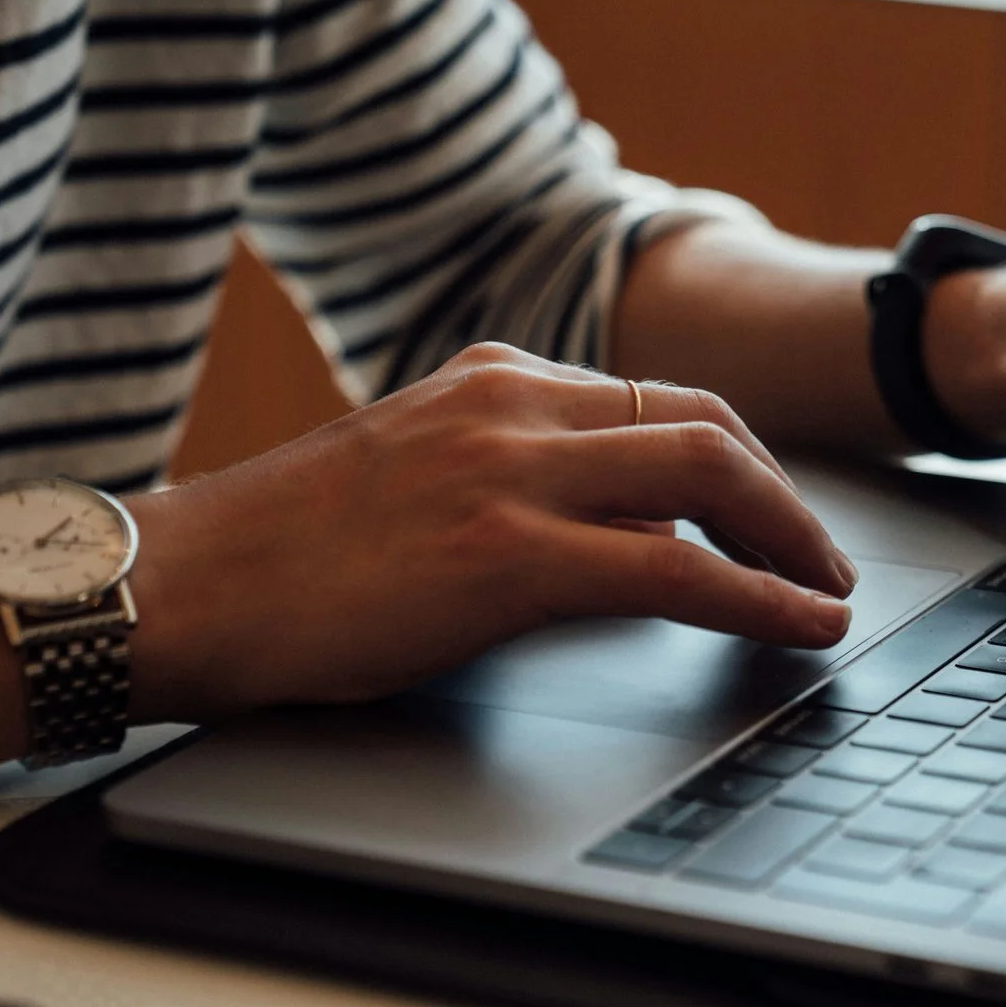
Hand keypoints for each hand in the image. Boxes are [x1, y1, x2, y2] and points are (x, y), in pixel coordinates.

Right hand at [127, 343, 856, 721]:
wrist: (177, 585)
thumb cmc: (276, 557)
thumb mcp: (410, 479)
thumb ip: (512, 482)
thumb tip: (622, 536)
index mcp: (489, 378)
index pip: (658, 399)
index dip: (739, 460)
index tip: (776, 511)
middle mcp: (510, 405)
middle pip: (706, 426)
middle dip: (785, 495)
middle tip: (824, 558)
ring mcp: (509, 473)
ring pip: (709, 481)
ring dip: (793, 542)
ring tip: (829, 594)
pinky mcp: (505, 555)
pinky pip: (676, 574)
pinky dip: (760, 600)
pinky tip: (802, 627)